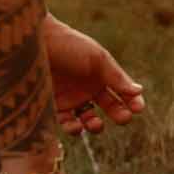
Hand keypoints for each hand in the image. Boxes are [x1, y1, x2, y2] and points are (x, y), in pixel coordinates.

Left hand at [44, 15, 144, 133]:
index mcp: (103, 74)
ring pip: (89, 120)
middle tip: (123, 118)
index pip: (124, 91)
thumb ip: (117, 77)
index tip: (138, 108)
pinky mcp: (54, 107)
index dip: (133, 101)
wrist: (35, 44)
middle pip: (111, 108)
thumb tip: (139, 91)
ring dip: (96, 126)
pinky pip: (67, 123)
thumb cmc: (69, 46)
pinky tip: (77, 126)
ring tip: (95, 124)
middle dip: (120, 115)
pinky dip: (74, 129)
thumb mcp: (98, 59)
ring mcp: (72, 98)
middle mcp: (89, 88)